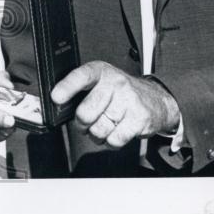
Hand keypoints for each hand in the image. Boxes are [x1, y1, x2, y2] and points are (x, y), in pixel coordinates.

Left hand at [50, 61, 179, 148]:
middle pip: (86, 113)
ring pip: (99, 130)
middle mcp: (116, 83)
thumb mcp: (100, 82)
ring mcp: (129, 100)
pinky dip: (111, 141)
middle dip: (82, 124)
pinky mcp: (139, 118)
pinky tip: (116, 132)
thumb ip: (80, 91)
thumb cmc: (120, 93)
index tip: (56, 98)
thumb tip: (59, 106)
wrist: (156, 100)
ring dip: (97, 135)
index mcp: (101, 72)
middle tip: (86, 122)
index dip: (67, 87)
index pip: (82, 76)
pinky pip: (114, 140)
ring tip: (104, 126)